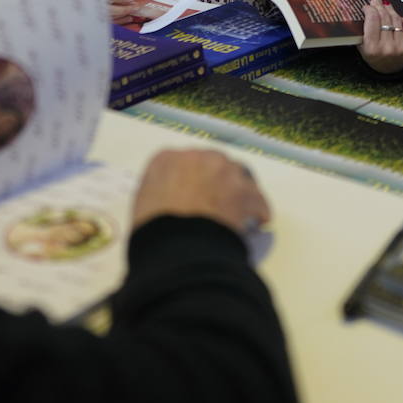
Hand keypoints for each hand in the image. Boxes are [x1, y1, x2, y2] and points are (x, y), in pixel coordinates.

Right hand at [132, 149, 270, 235]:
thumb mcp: (144, 206)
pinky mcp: (246, 192)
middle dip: (218, 181)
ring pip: (240, 176)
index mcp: (167, 160)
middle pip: (215, 164)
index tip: (194, 194)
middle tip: (217, 203)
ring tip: (238, 212)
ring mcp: (225, 172)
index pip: (183, 164)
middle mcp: (199, 158)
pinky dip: (258, 210)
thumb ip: (159, 195)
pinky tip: (257, 222)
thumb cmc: (152, 229)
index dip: (191, 180)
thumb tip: (171, 205)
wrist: (175, 245)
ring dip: (240, 191)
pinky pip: (258, 199)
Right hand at [358, 0, 402, 73]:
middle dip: (379, 6)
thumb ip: (361, 30)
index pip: (372, 19)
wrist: (390, 73)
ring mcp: (402, 48)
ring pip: (396, 19)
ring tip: (386, 7)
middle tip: (376, 1)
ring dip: (390, 11)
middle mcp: (388, 48)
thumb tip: (365, 8)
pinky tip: (399, 19)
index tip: (367, 6)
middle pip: (384, 17)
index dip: (370, 9)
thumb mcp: (362, 47)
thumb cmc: (374, 57)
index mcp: (372, 49)